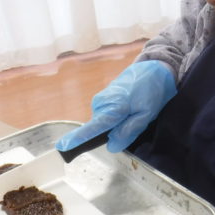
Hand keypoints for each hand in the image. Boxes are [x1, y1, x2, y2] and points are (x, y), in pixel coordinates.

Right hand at [55, 60, 176, 152]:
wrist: (152, 69)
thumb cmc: (152, 91)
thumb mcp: (146, 114)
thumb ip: (128, 131)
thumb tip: (111, 146)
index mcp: (113, 107)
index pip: (93, 127)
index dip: (77, 138)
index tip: (62, 146)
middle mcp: (101, 103)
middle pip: (101, 129)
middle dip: (115, 132)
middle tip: (136, 120)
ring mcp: (100, 99)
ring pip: (104, 123)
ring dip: (117, 123)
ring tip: (134, 110)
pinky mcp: (103, 98)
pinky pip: (106, 115)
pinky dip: (116, 116)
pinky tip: (129, 108)